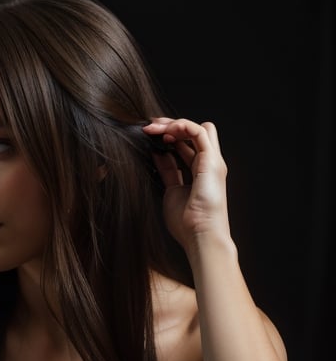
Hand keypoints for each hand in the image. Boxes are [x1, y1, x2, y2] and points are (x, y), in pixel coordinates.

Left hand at [143, 118, 229, 254]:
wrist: (200, 236)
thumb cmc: (187, 223)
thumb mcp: (171, 191)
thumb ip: (167, 172)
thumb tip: (157, 154)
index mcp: (199, 173)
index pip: (186, 146)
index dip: (169, 137)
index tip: (148, 137)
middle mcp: (208, 164)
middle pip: (193, 133)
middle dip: (171, 126)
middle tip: (149, 128)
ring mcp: (212, 162)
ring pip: (198, 128)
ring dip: (174, 124)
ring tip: (153, 128)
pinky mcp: (212, 161)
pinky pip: (198, 131)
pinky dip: (181, 127)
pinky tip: (164, 133)